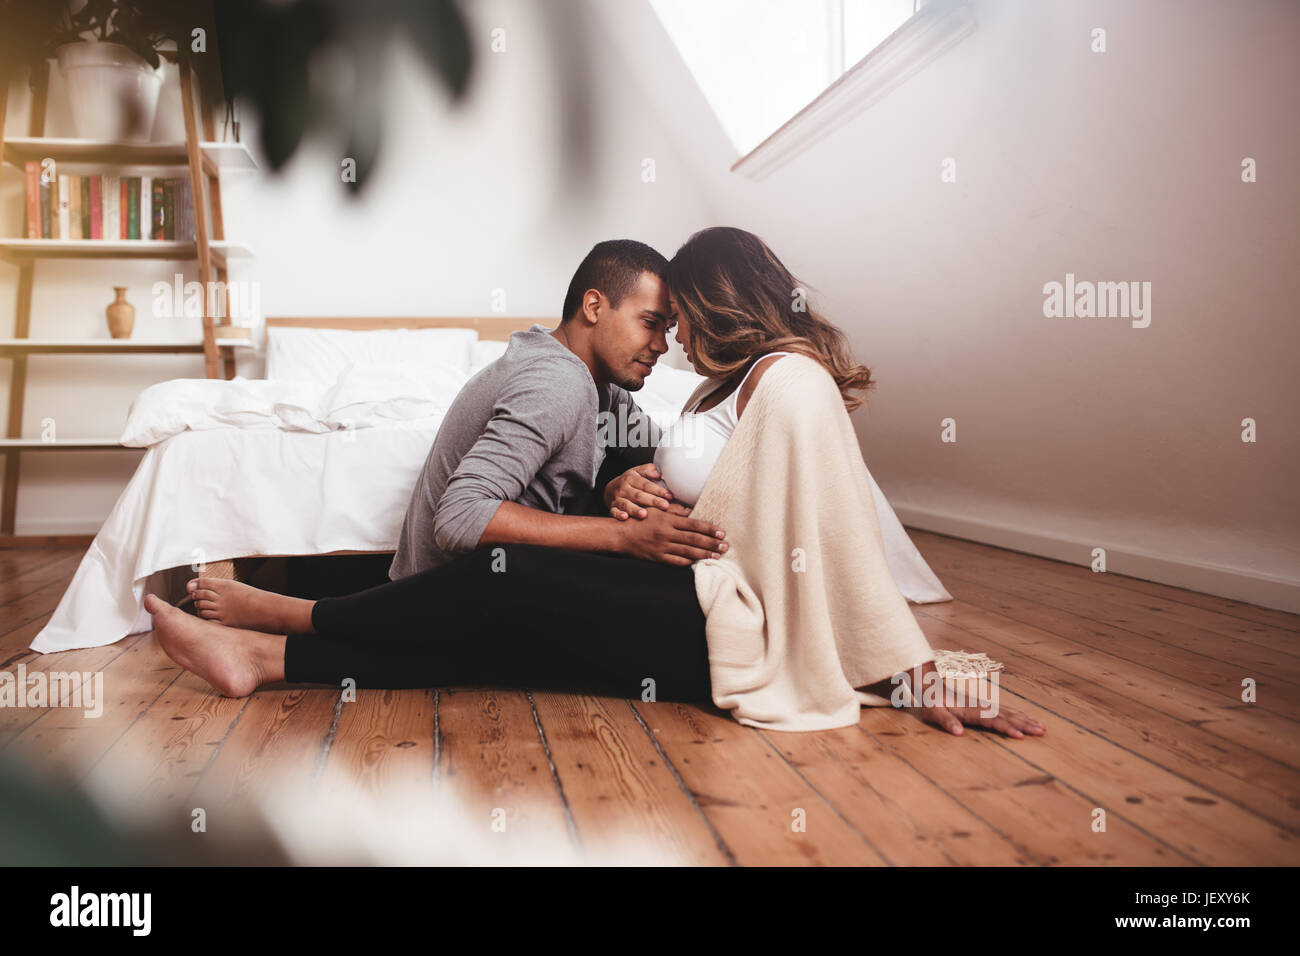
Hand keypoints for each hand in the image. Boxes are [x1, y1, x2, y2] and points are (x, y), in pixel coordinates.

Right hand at [605, 463, 680, 519]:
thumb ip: (648, 470)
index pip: (646, 485)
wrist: (610, 489)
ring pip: (626, 504)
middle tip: (664, 505)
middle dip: (652, 501)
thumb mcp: (637, 472)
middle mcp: (623, 489)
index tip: (669, 495)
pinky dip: (618, 515)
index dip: (658, 490)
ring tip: (644, 514)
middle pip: (638, 495)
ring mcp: (617, 499)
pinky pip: (614, 512)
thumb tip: (659, 473)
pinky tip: (625, 517)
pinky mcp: (612, 508)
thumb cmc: (628, 482)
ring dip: (635, 510)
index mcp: (631, 479)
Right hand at [616, 507, 727, 565]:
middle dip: (711, 544)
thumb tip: (691, 511)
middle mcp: (667, 534)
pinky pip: (676, 561)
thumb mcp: (656, 509)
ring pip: (688, 552)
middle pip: (694, 540)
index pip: (694, 525)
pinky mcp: (658, 557)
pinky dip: (688, 562)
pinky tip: (698, 562)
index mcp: (668, 520)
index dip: (709, 529)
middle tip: (725, 546)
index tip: (721, 533)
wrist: (620, 534)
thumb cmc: (639, 519)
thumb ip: (674, 510)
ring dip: (704, 554)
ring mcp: (662, 547)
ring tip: (716, 556)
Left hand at [903, 660, 1045, 738]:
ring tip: (1041, 727)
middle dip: (1024, 724)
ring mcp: (984, 705)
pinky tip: (1026, 718)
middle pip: (1006, 716)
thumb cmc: (931, 702)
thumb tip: (959, 733)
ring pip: (1009, 712)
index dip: (1007, 728)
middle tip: (1041, 731)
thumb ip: (946, 722)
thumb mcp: (933, 713)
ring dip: (1025, 719)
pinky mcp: (984, 706)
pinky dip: (1018, 715)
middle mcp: (981, 707)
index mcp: (970, 710)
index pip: (992, 721)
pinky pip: (1005, 711)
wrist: (930, 685)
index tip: (1021, 735)